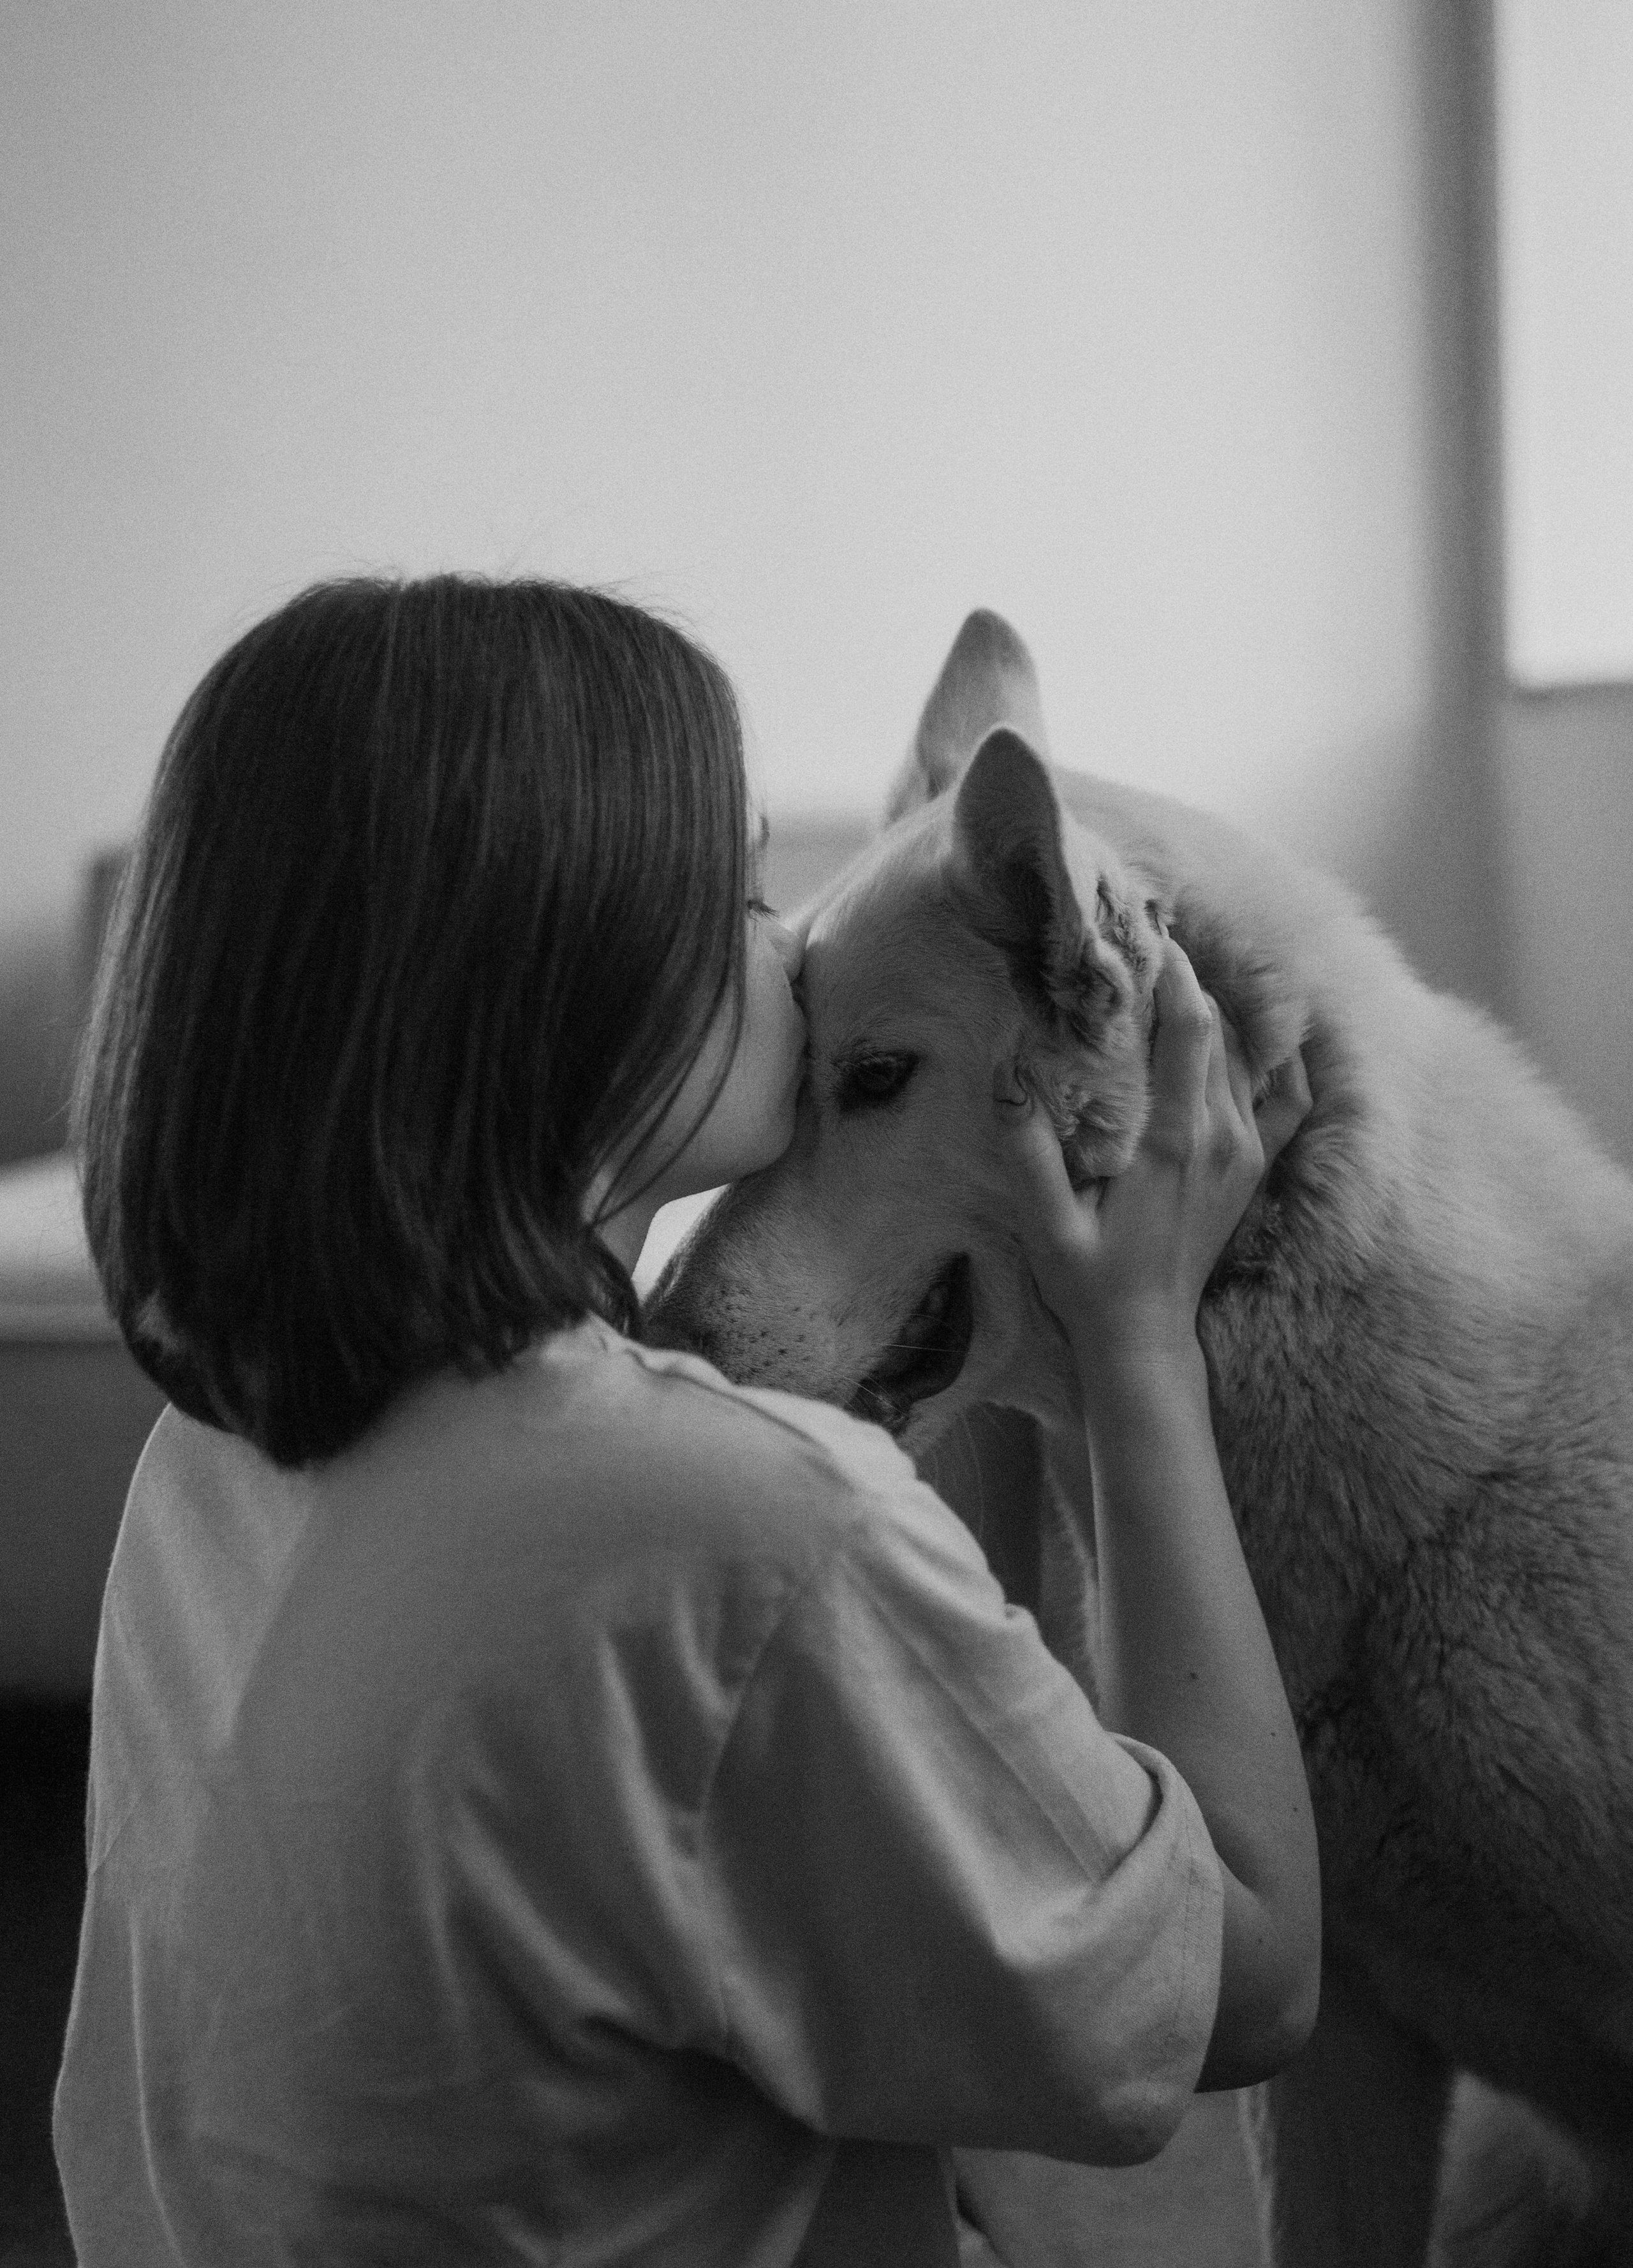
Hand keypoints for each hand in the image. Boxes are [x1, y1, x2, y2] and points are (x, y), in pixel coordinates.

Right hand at [994, 941, 1308, 1373]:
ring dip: (1222, 1009)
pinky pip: (1287, 1097)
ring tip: (1189, 970)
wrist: (1144, 1339)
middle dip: (1190, 979)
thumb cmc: (1088, 1280)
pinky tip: (1263, 1031)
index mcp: (1176, 1142)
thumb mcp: (1046, 1222)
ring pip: (1249, 1055)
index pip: (1191, 1029)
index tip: (1149, 934)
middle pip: (1220, 1030)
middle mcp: (1224, 1138)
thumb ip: (1027, 1150)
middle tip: (1154, 941)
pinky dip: (1279, 1058)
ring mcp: (1247, 1153)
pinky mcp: (1254, 1168)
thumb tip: (1005, 1074)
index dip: (1175, 974)